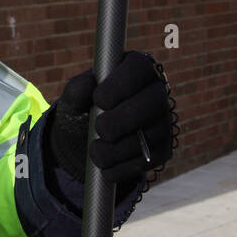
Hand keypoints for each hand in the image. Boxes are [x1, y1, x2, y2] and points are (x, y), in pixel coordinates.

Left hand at [48, 51, 173, 184]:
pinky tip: (106, 166)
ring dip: (115, 149)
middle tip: (99, 129)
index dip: (120, 86)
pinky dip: (121, 168)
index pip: (140, 68)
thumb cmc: (83, 109)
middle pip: (152, 103)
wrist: (85, 142)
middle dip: (120, 120)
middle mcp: (156, 93)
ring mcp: (163, 123)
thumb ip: (77, 89)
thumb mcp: (73, 98)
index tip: (98, 99)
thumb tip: (88, 85)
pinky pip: (146, 162)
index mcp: (136, 69)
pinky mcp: (162, 151)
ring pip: (148, 137)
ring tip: (95, 150)